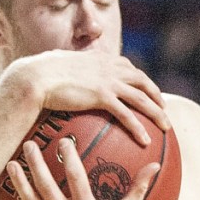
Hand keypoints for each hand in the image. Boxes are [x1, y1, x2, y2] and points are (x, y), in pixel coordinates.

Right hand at [2, 50, 168, 143]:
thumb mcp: (58, 64)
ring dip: (157, 113)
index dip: (140, 77)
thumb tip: (63, 73)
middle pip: (142, 80)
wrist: (33, 77)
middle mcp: (108, 67)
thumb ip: (68, 68)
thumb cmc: (38, 73)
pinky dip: (138, 127)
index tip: (147, 88)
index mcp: (99, 58)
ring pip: (142, 98)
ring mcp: (107, 81)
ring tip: (166, 127)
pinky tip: (145, 140)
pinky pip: (127, 114)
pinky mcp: (102, 96)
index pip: (127, 66)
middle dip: (156, 94)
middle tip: (164, 108)